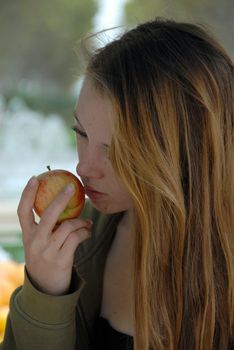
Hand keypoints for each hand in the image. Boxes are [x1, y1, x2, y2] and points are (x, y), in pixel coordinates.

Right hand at [17, 176, 91, 295]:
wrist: (47, 289)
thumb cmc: (45, 259)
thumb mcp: (39, 244)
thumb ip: (46, 228)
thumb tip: (64, 205)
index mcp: (28, 236)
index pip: (23, 211)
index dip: (27, 194)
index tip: (35, 178)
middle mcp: (35, 242)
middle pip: (48, 215)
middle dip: (61, 199)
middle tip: (71, 187)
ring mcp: (48, 251)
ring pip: (68, 226)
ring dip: (82, 222)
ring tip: (87, 223)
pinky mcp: (61, 259)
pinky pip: (77, 238)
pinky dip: (85, 233)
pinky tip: (87, 233)